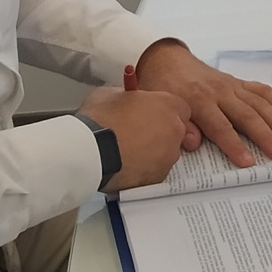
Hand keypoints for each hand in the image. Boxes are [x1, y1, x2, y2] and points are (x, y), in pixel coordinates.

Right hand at [78, 86, 192, 191]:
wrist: (92, 150)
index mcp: (167, 105)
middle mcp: (174, 131)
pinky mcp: (157, 178)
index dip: (162, 111)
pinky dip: (143, 169)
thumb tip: (125, 100)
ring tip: (127, 150)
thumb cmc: (101, 120)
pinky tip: (125, 164)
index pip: (179, 108)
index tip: (150, 114)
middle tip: (136, 132)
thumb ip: (129, 96)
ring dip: (152, 152)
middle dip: (159, 132)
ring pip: (166, 154)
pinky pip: (154, 172)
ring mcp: (168, 156)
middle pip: (174, 132)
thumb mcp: (112, 93)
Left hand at [135, 40, 271, 167]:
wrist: (166, 60)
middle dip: (265, 136)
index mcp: (198, 101)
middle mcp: (218, 92)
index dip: (235, 146)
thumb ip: (180, 126)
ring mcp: (231, 85)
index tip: (248, 162)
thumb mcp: (162, 107)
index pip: (220, 127)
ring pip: (259, 103)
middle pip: (246, 116)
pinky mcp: (237, 82)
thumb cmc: (163, 88)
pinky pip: (260, 90)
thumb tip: (194, 143)